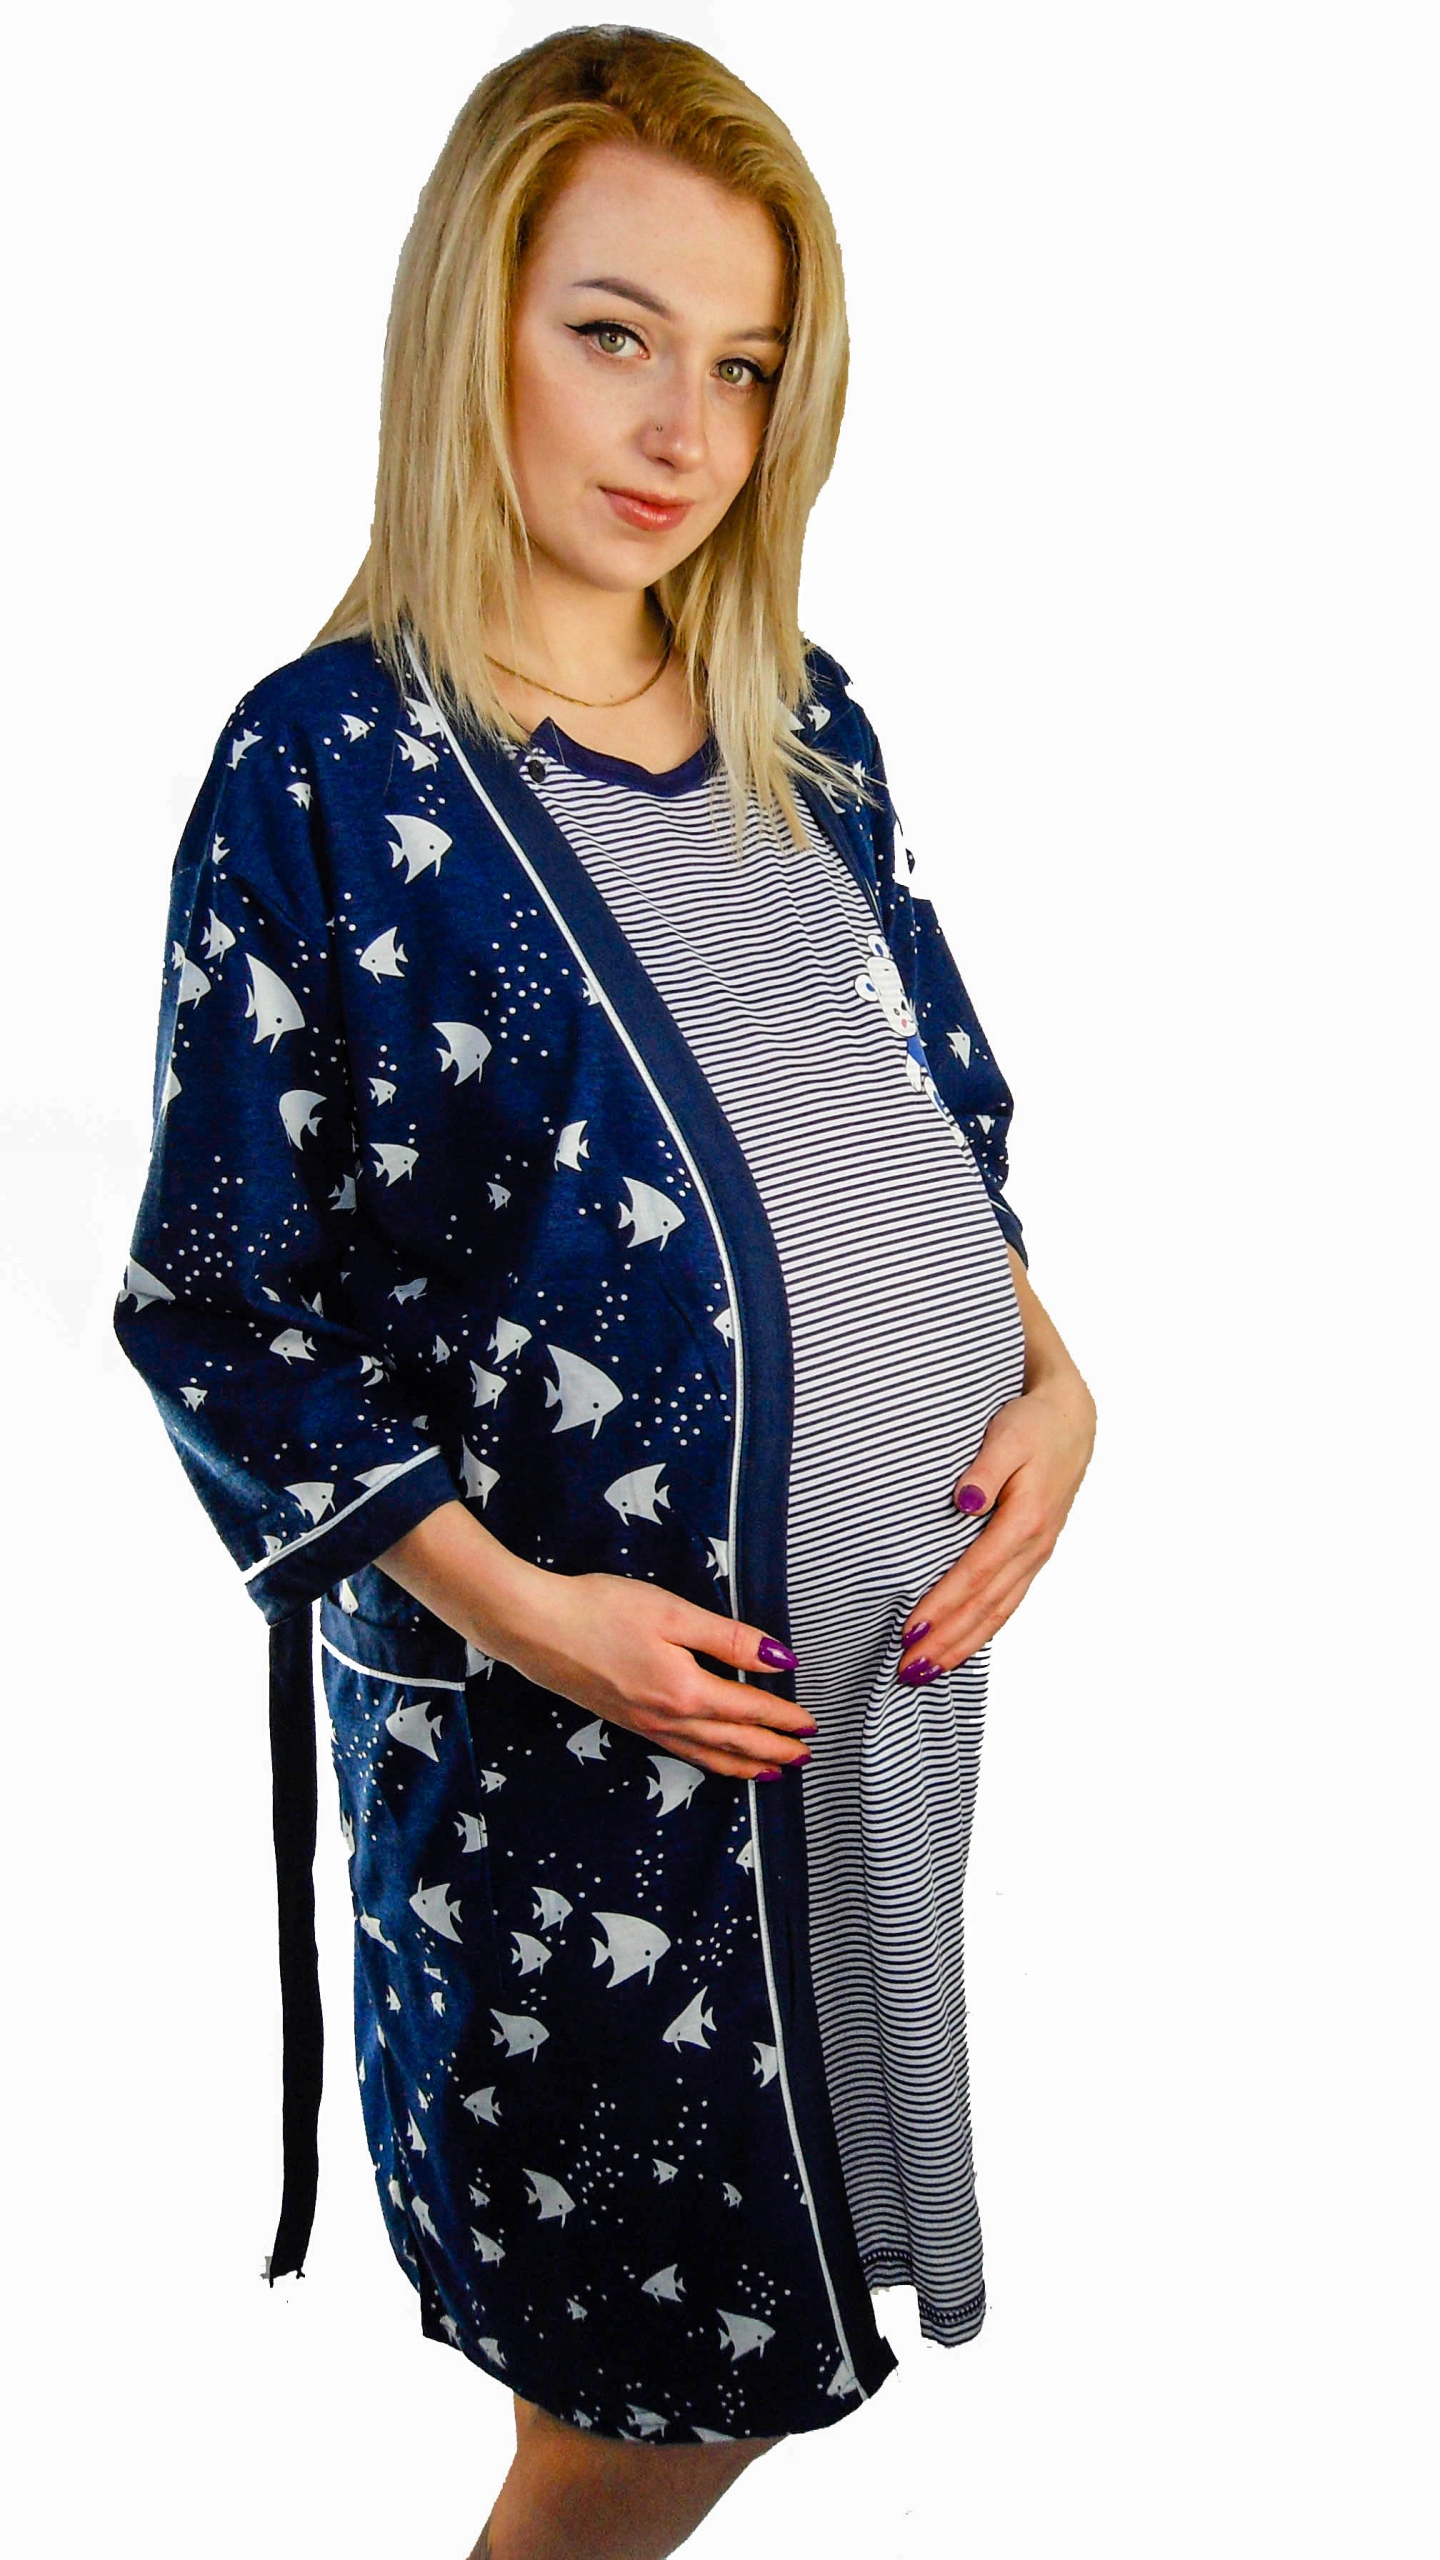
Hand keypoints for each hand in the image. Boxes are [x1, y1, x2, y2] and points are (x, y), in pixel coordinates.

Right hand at [502, 1570, 817, 1781]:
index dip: (783, 1717)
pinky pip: (681, 1751)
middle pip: (733, 1742)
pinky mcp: (626, 1722)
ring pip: (707, 1755)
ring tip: (771, 1773)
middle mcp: (667, 1719)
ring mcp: (644, 1726)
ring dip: (744, 1765)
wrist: (534, 1627)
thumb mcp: (672, 1613)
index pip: (748, 1710)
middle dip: (773, 1750)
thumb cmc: (600, 1610)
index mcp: (685, 1691)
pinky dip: (709, 1761)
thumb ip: (729, 1639)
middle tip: (804, 1756)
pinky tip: (712, 1758)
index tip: (811, 1724)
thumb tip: (778, 1660)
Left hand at [896, 1368, 1095, 1682]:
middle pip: (985, 1606)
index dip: (941, 1606)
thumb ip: (986, 1468)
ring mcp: (1036, 1556)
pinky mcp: (1033, 1556)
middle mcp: (1033, 1547)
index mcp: (1024, 1521)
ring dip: (961, 1645)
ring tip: (926, 1674)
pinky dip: (983, 1631)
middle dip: (945, 1641)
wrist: (1072, 1422)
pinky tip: (960, 1649)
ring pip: (998, 1612)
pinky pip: (1008, 1603)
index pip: (974, 1575)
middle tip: (908, 1671)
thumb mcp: (1008, 1435)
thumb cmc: (1032, 1425)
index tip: (909, 1631)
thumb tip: (967, 1501)